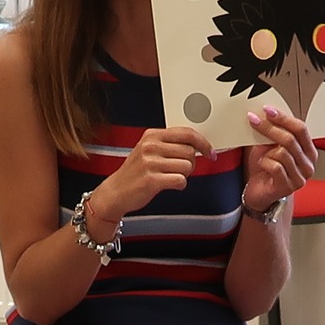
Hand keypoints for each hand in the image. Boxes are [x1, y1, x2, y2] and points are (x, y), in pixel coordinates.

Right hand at [97, 127, 212, 222]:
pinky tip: (168, 185)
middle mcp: (150, 146)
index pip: (186, 133)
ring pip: (187, 166)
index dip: (203, 143)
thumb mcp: (148, 151)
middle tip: (179, 170)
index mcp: (152, 136)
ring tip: (170, 177)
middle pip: (190, 151)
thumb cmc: (135, 173)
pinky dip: (179, 185)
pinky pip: (180, 180)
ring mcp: (150, 163)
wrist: (115, 192)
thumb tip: (197, 144)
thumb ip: (169, 144)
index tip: (210, 151)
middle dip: (190, 163)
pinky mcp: (152, 180)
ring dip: (184, 175)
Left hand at [241, 104, 317, 214]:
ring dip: (267, 152)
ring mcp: (300, 177)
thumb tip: (265, 114)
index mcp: (309, 151)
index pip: (301, 129)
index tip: (268, 110)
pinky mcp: (288, 187)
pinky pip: (276, 167)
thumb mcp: (271, 146)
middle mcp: (308, 165)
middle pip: (290, 139)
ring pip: (282, 153)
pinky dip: (265, 163)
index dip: (284, 118)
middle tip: (254, 121)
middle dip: (269, 128)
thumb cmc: (266, 170)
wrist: (259, 193)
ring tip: (263, 156)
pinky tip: (263, 165)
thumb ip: (274, 133)